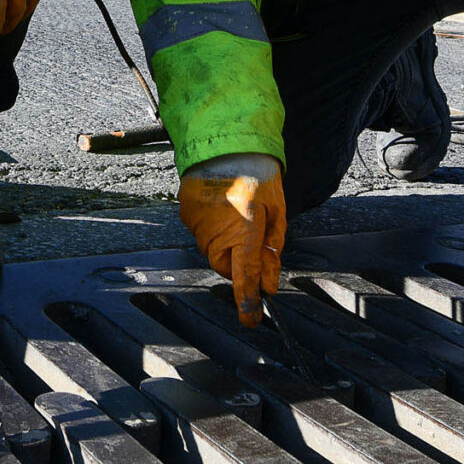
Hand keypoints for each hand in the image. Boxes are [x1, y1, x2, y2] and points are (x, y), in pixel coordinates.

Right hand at [179, 155, 285, 325]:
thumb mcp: (277, 210)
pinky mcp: (186, 214)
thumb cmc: (257, 173)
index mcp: (245, 230)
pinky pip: (201, 233)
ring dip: (226, 243)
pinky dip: (212, 227)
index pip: (246, 276)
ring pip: (213, 251)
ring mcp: (198, 224)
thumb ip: (273, 249)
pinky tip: (222, 206)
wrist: (224, 142)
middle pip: (227, 267)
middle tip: (252, 239)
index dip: (248, 302)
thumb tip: (271, 282)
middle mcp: (217, 232)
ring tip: (237, 213)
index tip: (250, 321)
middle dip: (240, 263)